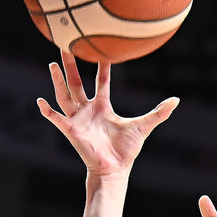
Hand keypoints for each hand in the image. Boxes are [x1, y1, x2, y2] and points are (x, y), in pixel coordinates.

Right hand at [37, 53, 178, 179]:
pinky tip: (40, 101)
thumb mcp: (144, 126)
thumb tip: (176, 100)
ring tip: (52, 64)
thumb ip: (158, 112)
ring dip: (58, 81)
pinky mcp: (71, 130)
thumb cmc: (126, 151)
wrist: (115, 170)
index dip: (102, 66)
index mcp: (103, 107)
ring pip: (65, 95)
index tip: (100, 50)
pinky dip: (48, 111)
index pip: (102, 81)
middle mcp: (88, 110)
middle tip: (65, 45)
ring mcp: (78, 119)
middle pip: (77, 82)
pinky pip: (56, 118)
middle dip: (71, 65)